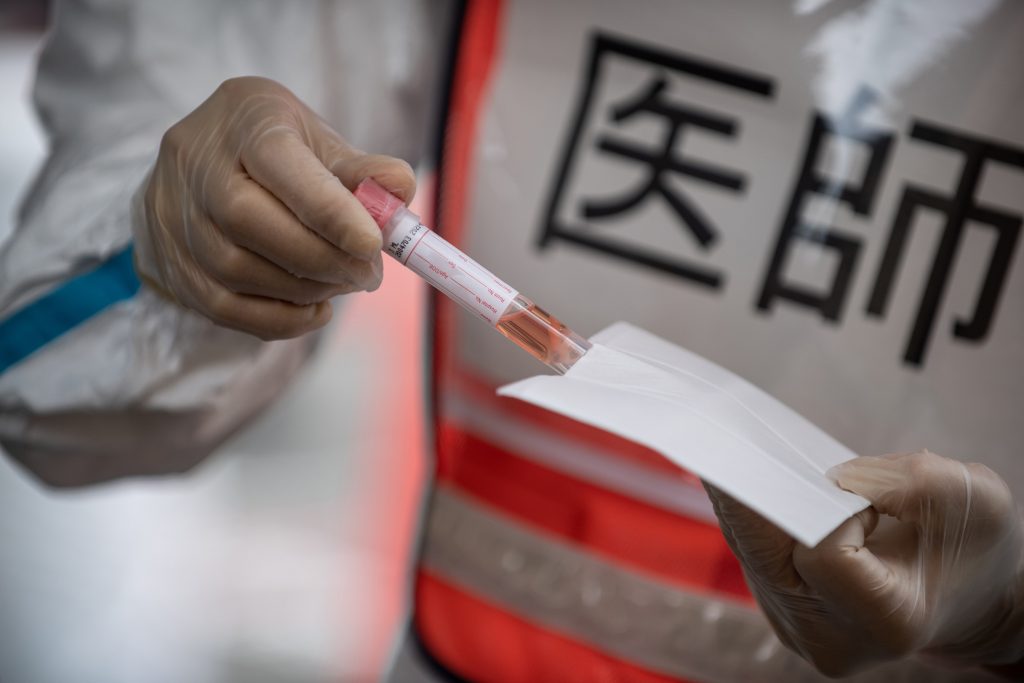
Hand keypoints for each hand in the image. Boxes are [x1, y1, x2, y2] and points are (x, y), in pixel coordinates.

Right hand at [132, 76, 415, 338]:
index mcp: (243, 120)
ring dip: (306, 289)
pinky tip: (315, 309)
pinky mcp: (174, 266)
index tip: (373, 244)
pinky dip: (281, 319)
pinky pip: (225, 309)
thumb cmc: (272, 149)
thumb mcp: (316, 139)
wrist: (197, 167)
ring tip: (345, 282)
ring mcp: (176, 218)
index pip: (279, 163)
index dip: (329, 210)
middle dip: (322, 257)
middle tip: (368, 273)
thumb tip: (401, 187)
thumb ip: (360, 168)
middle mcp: (197, 166)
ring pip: (237, 270)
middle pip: (249, 221)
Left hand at [705, 450, 1023, 676]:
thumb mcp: (971, 498)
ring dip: (748, 498)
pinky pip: (752, 550)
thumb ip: (905, 479)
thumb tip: (830, 474)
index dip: (833, 507)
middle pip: (764, 548)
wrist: (965, 598)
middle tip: (728, 435)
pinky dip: (757, 513)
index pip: (822, 551)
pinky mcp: (778, 608)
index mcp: (883, 620)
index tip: (859, 493)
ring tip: (740, 452)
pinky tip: (758, 481)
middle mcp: (827, 634)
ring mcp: (796, 626)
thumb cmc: (971, 550)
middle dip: (753, 489)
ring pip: (749, 546)